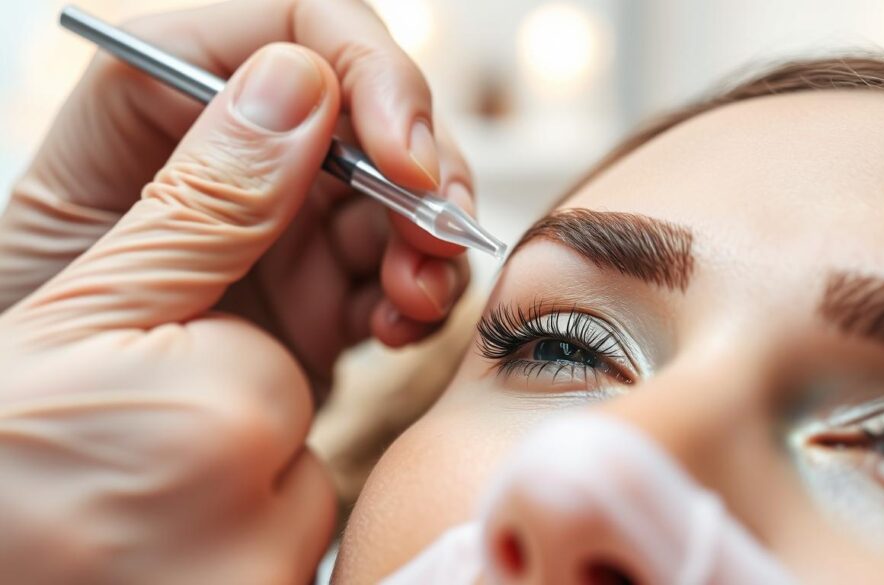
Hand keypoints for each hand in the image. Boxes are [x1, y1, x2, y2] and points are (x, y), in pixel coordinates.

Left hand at [0, 0, 473, 399]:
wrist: (48, 475)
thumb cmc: (34, 350)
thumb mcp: (99, 263)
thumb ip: (203, 183)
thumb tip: (304, 82)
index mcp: (168, 94)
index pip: (298, 24)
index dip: (370, 74)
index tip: (402, 159)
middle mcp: (244, 146)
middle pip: (375, 108)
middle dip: (423, 170)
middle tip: (437, 237)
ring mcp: (290, 219)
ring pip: (404, 192)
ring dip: (430, 241)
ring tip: (415, 300)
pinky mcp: (323, 289)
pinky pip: (398, 272)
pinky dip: (416, 298)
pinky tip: (397, 330)